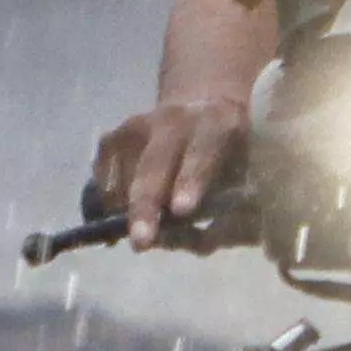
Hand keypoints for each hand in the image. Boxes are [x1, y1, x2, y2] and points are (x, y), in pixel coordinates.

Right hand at [89, 94, 248, 247]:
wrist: (203, 104)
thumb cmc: (231, 152)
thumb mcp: (244, 169)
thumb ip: (227, 205)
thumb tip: (203, 246)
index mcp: (217, 124)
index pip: (202, 152)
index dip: (191, 180)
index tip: (182, 211)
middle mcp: (175, 119)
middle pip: (155, 164)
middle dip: (145, 205)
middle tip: (141, 241)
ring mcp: (139, 125)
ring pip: (125, 178)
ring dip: (130, 212)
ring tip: (143, 233)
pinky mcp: (114, 136)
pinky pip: (106, 179)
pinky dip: (114, 203)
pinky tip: (128, 211)